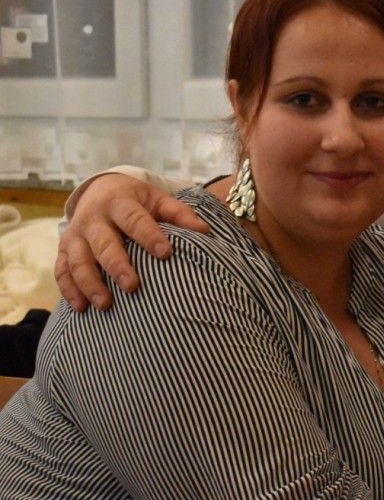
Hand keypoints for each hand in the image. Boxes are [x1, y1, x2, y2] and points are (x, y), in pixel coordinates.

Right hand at [55, 173, 209, 311]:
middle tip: (133, 286)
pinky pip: (62, 270)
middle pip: (104, 243)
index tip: (165, 253)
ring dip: (90, 283)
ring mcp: (75, 234)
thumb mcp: (158, 199)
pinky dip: (69, 289)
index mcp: (119, 202)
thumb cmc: (137, 201)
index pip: (134, 219)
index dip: (149, 235)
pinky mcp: (64, 249)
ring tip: (106, 305)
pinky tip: (81, 308)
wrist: (99, 190)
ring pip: (78, 260)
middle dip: (117, 265)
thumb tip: (205, 231)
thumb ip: (180, 214)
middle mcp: (94, 218)